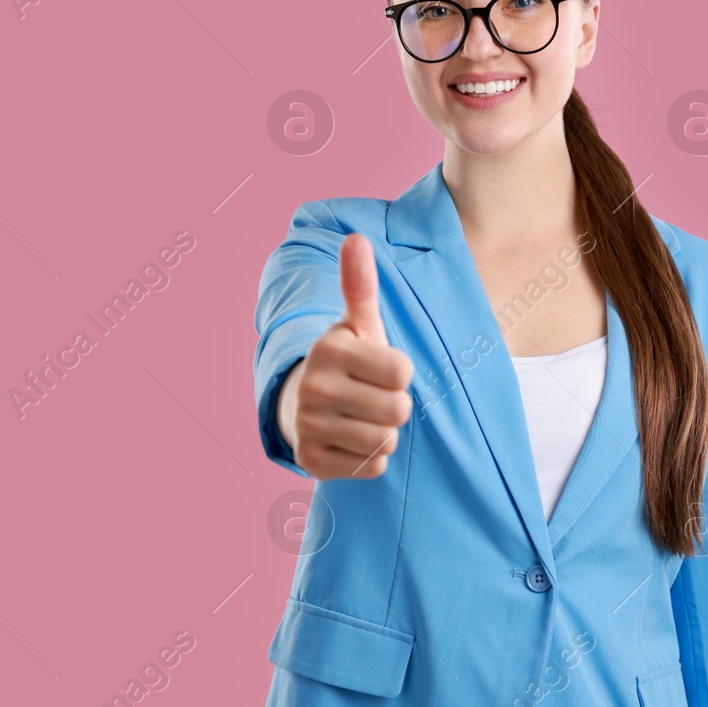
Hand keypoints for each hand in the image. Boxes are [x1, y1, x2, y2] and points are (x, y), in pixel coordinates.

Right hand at [278, 233, 413, 479]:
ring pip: (386, 440)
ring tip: (363, 417)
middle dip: (395, 405)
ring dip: (384, 432)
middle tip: (372, 395)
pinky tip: (351, 439)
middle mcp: (314, 388)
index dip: (399, 372)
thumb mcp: (358, 324)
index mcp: (329, 349)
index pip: (403, 371)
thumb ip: (361, 286)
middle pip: (399, 410)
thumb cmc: (349, 361)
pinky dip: (370, 457)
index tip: (378, 368)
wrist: (304, 406)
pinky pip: (372, 467)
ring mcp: (310, 427)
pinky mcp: (312, 462)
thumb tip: (357, 240)